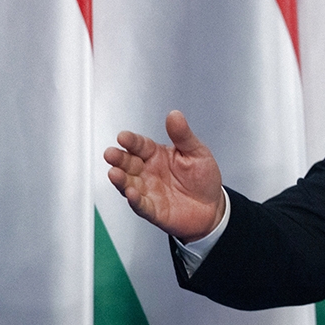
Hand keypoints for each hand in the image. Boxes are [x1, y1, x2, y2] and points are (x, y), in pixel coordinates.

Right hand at [104, 111, 225, 241]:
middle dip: (118, 158)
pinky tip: (131, 194)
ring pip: (128, 184)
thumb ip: (183, 135)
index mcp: (156, 155)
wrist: (213, 206)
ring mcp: (148, 191)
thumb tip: (175, 115)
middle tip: (111, 154)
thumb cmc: (203, 178)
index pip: (140, 145)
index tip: (123, 136)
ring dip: (120, 179)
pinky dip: (135, 200)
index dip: (131, 141)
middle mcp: (147, 172)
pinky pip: (141, 205)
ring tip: (114, 173)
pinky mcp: (153, 210)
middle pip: (128, 163)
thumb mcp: (197, 152)